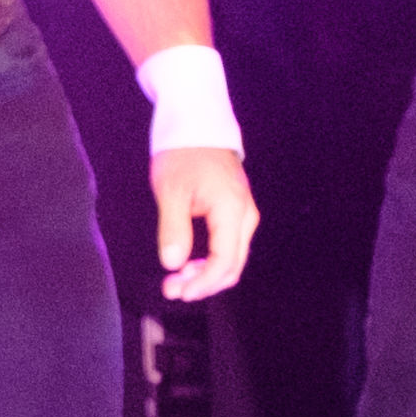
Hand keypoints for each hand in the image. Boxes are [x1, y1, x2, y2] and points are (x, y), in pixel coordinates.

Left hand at [151, 143, 258, 303]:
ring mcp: (243, 212)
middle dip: (204, 283)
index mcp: (232, 210)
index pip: (225, 261)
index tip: (180, 291)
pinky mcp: (236, 210)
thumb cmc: (184, 153)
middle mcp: (245, 215)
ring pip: (233, 257)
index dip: (203, 283)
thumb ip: (173, 230)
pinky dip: (211, 260)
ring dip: (207, 274)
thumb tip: (173, 263)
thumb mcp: (171, 192)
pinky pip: (230, 245)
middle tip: (173, 289)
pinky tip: (189, 263)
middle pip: (233, 265)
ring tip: (177, 279)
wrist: (197, 125)